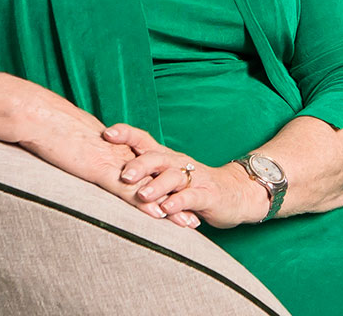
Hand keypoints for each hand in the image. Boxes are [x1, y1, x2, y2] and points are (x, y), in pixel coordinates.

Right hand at [15, 101, 200, 228]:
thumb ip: (85, 155)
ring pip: (149, 187)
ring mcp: (113, 161)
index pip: (147, 170)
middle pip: (156, 180)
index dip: (164, 186)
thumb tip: (86, 163)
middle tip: (194, 217)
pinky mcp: (101, 169)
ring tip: (188, 224)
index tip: (179, 199)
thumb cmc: (50, 129)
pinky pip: (128, 189)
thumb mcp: (74, 143)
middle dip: (176, 199)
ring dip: (169, 207)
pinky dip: (145, 204)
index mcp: (115, 148)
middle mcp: (120, 154)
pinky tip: (158, 216)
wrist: (40, 117)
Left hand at [103, 123, 270, 228]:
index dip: (126, 134)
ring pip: (173, 177)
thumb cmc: (194, 185)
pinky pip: (192, 197)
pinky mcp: (207, 195)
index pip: (144, 140)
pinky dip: (179, 202)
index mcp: (166, 157)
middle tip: (123, 175)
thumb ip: (144, 175)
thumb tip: (105, 170)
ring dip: (157, 186)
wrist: (236, 194)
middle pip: (157, 158)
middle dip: (139, 165)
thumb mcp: (167, 177)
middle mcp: (179, 163)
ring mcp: (194, 179)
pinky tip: (168, 208)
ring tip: (143, 195)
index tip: (107, 133)